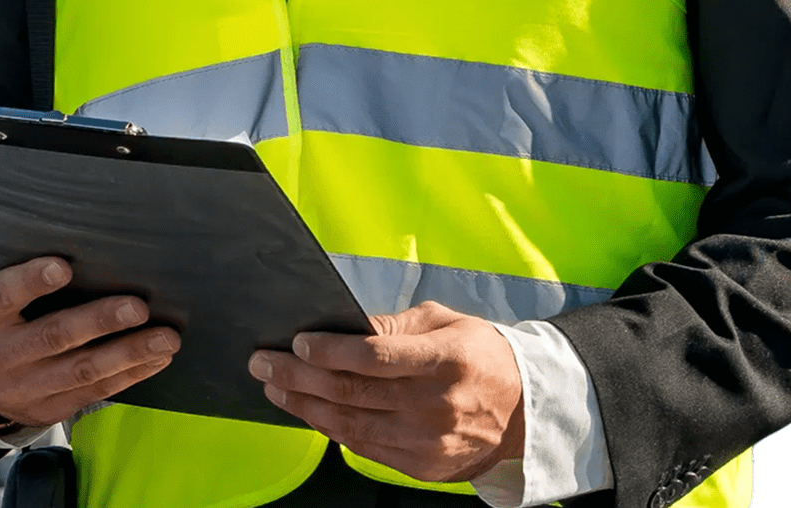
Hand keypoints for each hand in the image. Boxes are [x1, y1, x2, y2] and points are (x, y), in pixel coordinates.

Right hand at [0, 256, 180, 428]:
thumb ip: (25, 273)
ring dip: (128, 353)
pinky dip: (129, 374)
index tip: (62, 267)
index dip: (31, 281)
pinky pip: (94, 392)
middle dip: (99, 322)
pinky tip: (156, 358)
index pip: (3, 295)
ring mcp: (22, 389)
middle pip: (52, 337)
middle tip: (138, 307)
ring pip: (80, 371)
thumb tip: (88, 245)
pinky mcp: (48, 410)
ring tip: (165, 338)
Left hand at [247, 300, 523, 482]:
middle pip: (353, 392)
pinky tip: (311, 413)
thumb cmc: (481, 355)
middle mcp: (433, 404)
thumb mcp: (445, 323)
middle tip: (265, 363)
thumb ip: (395, 327)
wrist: (525, 410)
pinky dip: (333, 430)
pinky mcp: (420, 467)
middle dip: (301, 377)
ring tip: (276, 388)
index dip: (332, 351)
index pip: (375, 357)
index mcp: (443, 359)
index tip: (299, 341)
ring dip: (306, 407)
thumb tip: (346, 327)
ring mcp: (426, 441)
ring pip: (351, 425)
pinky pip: (365, 448)